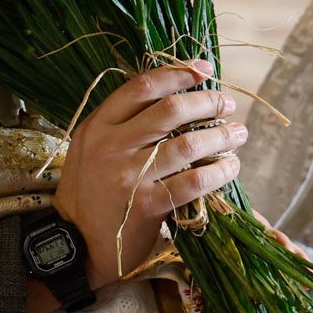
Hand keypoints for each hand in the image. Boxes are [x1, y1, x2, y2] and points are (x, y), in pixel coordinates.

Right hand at [55, 58, 243, 288]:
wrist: (74, 242)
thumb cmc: (88, 192)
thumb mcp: (90, 148)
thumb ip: (121, 124)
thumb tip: (171, 98)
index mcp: (97, 125)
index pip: (142, 86)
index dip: (178, 73)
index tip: (204, 70)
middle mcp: (111, 146)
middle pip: (169, 110)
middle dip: (207, 102)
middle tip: (227, 103)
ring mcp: (129, 176)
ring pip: (187, 145)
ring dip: (220, 135)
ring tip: (238, 133)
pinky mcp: (147, 205)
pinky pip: (192, 182)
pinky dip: (218, 172)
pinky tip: (230, 167)